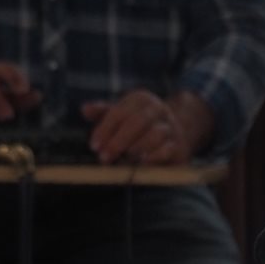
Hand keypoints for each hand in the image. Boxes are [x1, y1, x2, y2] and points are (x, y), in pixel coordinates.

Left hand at [79, 90, 210, 164]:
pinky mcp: (179, 146)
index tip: (94, 146)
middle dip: (118, 141)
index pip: (120, 112)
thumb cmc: (138, 125)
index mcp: (141, 99)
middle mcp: (159, 110)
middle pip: (137, 122)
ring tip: (125, 159)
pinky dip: (153, 157)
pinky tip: (141, 163)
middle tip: (104, 157)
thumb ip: (102, 113)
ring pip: (154, 135)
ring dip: (135, 149)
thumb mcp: (120, 114)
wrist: (173, 134)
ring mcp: (171, 127)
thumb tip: (85, 109)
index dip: (105, 129)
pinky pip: (167, 150)